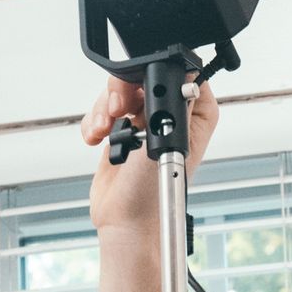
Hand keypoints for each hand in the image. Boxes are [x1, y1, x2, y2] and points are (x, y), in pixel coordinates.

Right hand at [80, 76, 219, 238]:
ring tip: (105, 130)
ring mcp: (145, 121)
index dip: (156, 71)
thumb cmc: (154, 192)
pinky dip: (95, 121)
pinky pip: (102, 109)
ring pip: (119, 90)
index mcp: (195, 114)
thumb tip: (184, 69)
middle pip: (143, 74)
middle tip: (118, 108)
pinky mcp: (121, 130)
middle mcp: (172, 115)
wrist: (126, 221)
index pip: (181, 71)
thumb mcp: (170, 140)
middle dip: (123, 90)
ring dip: (104, 108)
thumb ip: (176, 103)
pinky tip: (97, 139)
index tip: (142, 88)